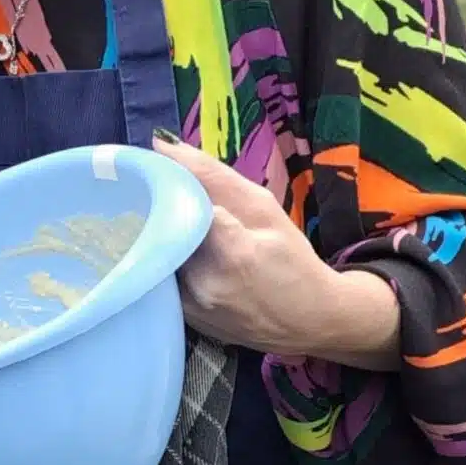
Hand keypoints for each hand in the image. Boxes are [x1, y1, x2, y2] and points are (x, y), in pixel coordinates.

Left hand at [150, 139, 400, 369]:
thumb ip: (212, 176)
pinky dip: (164, 261)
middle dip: (155, 208)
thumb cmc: (293, 260)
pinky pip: (160, 280)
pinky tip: (178, 251)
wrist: (311, 321)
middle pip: (158, 231)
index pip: (174, 204)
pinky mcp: (183, 321)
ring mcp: (190, 309)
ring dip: (157, 234)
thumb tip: (161, 142)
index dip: (162, 185)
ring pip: (155, 256)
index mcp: (232, 253)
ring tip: (170, 222)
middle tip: (159, 193)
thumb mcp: (263, 209)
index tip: (154, 170)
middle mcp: (204, 285)